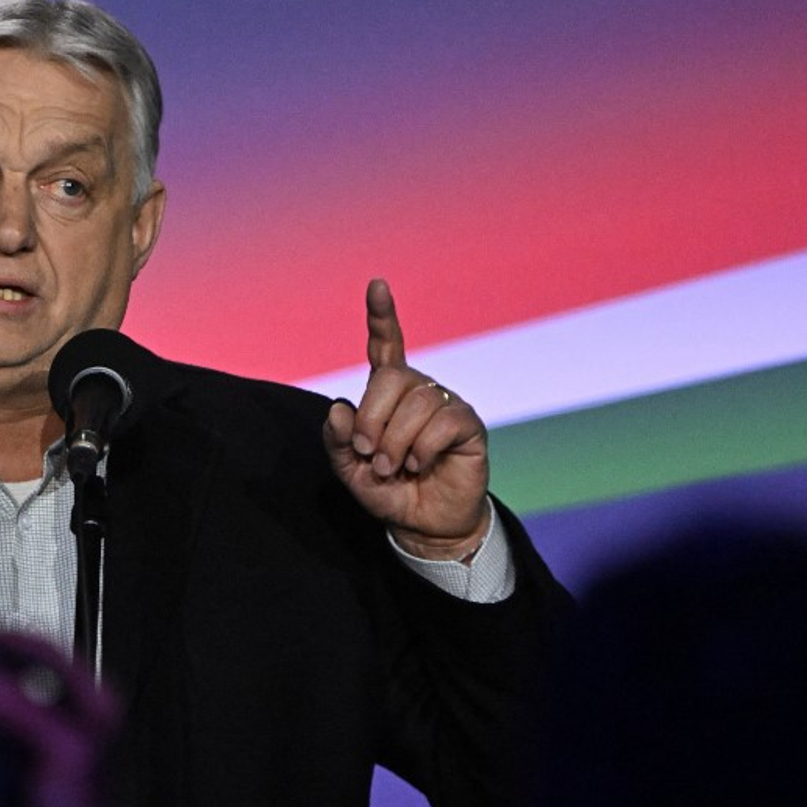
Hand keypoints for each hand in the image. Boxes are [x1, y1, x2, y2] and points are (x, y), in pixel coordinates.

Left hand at [322, 279, 490, 559]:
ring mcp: (445, 404)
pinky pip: (442, 423)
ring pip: (416, 403)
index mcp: (387, 393)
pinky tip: (420, 464)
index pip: (386, 345)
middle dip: (372, 420)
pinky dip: (422, 448)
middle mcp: (418, 390)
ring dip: (395, 443)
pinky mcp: (468, 424)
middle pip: (392, 378)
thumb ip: (338, 441)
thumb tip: (339, 408)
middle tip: (369, 454)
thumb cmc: (386, 489)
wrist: (422, 522)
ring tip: (394, 467)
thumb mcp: (349, 469)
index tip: (377, 285)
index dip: (382, 316)